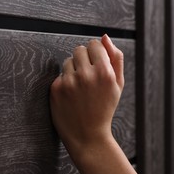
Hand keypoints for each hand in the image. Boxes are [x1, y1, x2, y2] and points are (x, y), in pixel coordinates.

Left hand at [50, 34, 123, 158]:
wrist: (88, 136)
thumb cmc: (104, 108)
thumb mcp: (118, 85)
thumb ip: (115, 58)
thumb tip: (104, 36)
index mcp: (104, 72)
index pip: (94, 44)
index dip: (95, 54)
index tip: (96, 66)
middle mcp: (86, 75)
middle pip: (79, 49)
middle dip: (83, 60)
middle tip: (87, 78)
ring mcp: (69, 82)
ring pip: (68, 61)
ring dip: (73, 70)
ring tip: (80, 89)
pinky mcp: (56, 89)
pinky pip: (59, 75)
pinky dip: (64, 83)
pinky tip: (71, 96)